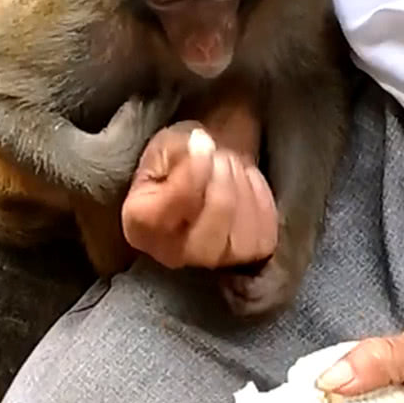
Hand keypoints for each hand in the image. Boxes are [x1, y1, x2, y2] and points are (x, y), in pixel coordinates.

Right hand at [121, 107, 277, 270]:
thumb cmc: (182, 158)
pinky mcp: (249, 256)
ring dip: (242, 190)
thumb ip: (178, 152)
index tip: (201, 140)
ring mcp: (212, 261)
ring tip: (231, 167)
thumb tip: (201, 148)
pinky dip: (261, 201)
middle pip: (209, 234)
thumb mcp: (167, 145)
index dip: (192, 173)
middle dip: (221, 186)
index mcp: (139, 226)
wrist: (212, 168)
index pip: (169, 211)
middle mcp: (171, 255)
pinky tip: (247, 184)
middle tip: (220, 155)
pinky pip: (264, 233)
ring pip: (240, 238)